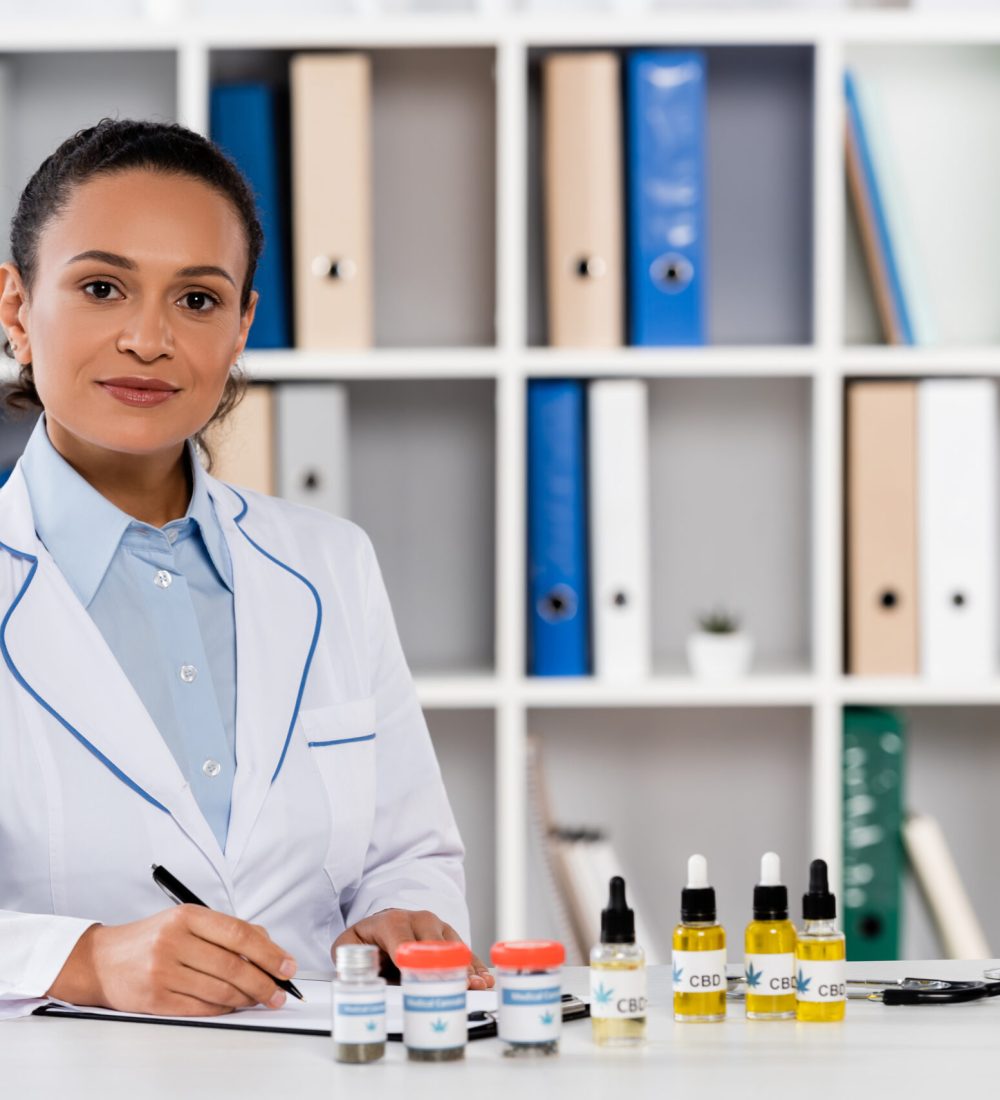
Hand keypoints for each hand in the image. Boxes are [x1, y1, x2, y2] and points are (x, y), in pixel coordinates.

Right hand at [46, 906, 298, 1015]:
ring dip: (247, 998)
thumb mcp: (186, 920)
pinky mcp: (155, 999)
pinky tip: (234, 1005)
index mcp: (187, 916)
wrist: (100, 960)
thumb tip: (267, 945)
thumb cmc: (151, 938)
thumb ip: (225, 930)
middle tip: (279, 992)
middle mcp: (174, 941)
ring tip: (260, 999)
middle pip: (233, 965)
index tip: (287, 965)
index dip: (269, 952)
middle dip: (264, 982)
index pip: (239, 933)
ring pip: (220, 990)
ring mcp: (163, 971)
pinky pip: (201, 1008)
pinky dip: (224, 1008)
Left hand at [332, 909, 493, 989]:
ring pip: (454, 947)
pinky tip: (485, 979)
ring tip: (479, 985)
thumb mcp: (349, 945)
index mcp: (393, 922)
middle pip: (435, 946)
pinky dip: (475, 966)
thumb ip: (350, 957)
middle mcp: (419, 920)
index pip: (405, 943)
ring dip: (467, 968)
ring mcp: (438, 927)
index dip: (414, 961)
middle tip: (460, 987)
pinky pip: (465, 951)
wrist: (384, 923)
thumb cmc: (368, 939)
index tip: (423, 978)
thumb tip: (358, 975)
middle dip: (446, 968)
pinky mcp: (450, 936)